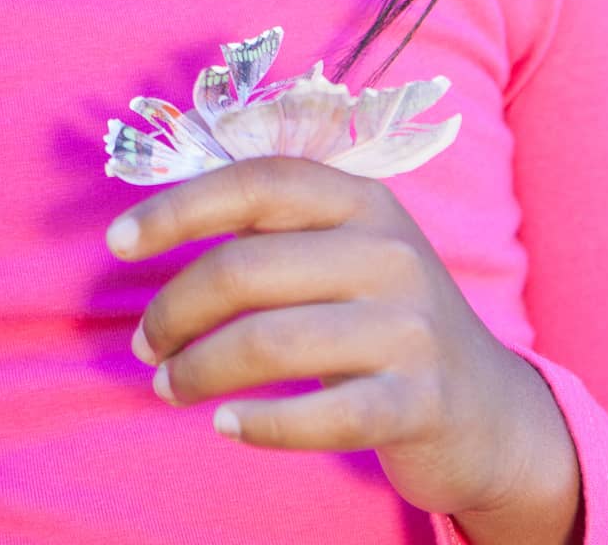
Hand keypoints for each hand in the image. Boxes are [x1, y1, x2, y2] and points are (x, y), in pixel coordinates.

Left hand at [105, 154, 555, 519]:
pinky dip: (259, 425)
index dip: (181, 207)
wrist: (488, 407)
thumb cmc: (387, 321)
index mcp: (366, 201)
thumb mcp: (351, 251)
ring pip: (269, 343)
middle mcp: (391, 252)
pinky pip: (319, 416)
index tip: (119, 241)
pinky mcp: (417, 400)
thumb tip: (162, 218)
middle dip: (174, 307)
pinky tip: (228, 426)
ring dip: (198, 369)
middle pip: (247, 267)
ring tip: (172, 385)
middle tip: (146, 344)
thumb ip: (279, 226)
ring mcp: (409, 326)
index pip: (261, 181)